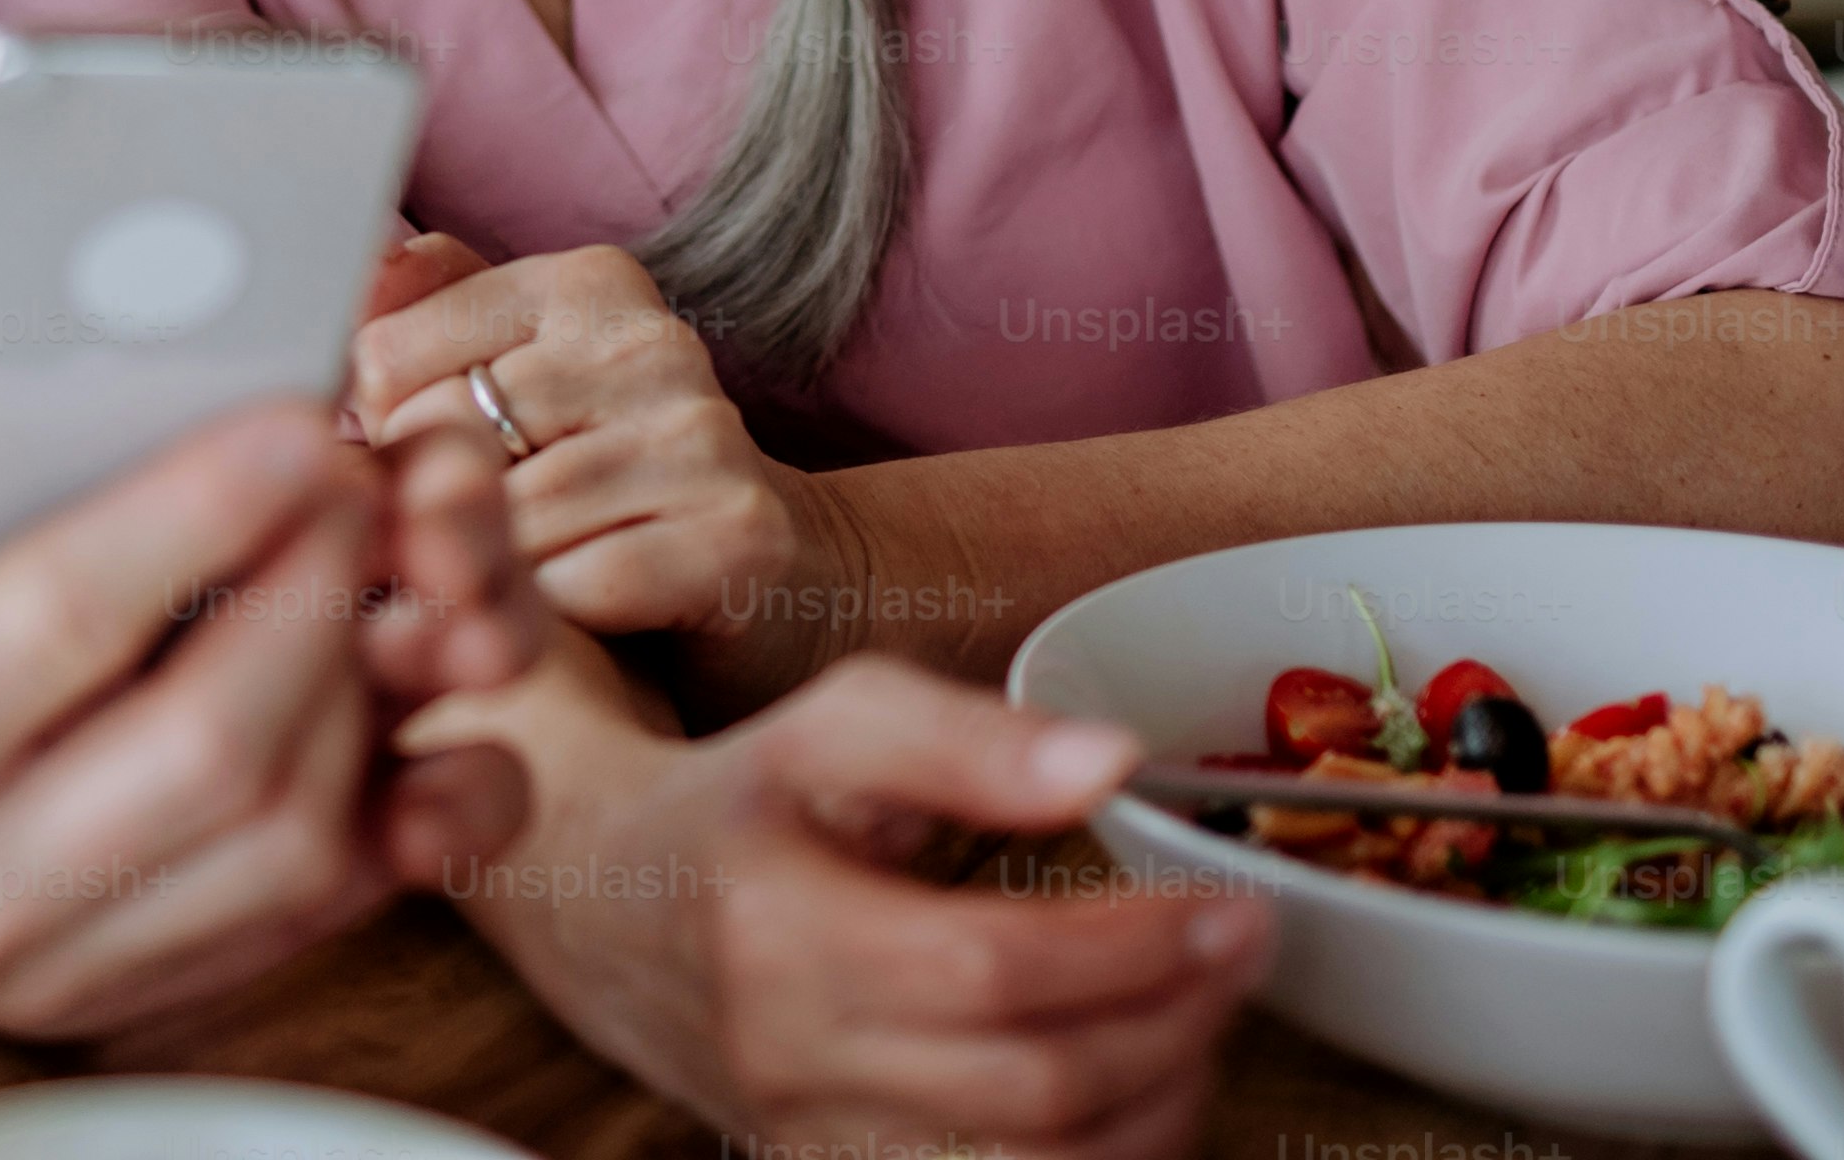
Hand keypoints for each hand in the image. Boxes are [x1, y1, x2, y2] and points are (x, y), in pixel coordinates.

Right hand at [0, 348, 519, 1033]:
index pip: (54, 628)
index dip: (190, 514)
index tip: (289, 419)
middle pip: (205, 751)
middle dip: (310, 593)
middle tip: (354, 470)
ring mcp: (31, 969)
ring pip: (272, 848)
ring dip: (359, 694)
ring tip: (372, 561)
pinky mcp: (100, 994)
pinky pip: (288, 922)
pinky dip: (377, 820)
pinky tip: (397, 707)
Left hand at [353, 233, 832, 666]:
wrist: (777, 578)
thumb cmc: (610, 481)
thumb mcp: (520, 381)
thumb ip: (430, 315)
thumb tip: (364, 266)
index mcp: (587, 283)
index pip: (391, 352)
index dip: (379, 435)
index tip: (414, 468)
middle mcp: (652, 342)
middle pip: (448, 437)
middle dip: (429, 510)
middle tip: (450, 546)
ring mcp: (703, 436)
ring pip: (511, 518)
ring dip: (494, 571)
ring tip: (515, 581)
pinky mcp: (739, 534)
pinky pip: (578, 586)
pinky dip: (558, 613)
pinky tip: (579, 615)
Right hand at [443, 640, 1268, 1158]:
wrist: (604, 908)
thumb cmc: (738, 805)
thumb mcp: (828, 726)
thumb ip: (964, 736)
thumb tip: (1109, 761)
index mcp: (776, 931)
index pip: (992, 969)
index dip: (1134, 947)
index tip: (1225, 903)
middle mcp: (789, 1060)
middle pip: (1032, 1087)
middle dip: (1171, 1023)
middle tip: (1240, 950)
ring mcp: (814, 1143)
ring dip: (1157, 1106)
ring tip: (1202, 1017)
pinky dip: (1101, 1158)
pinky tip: (1142, 1088)